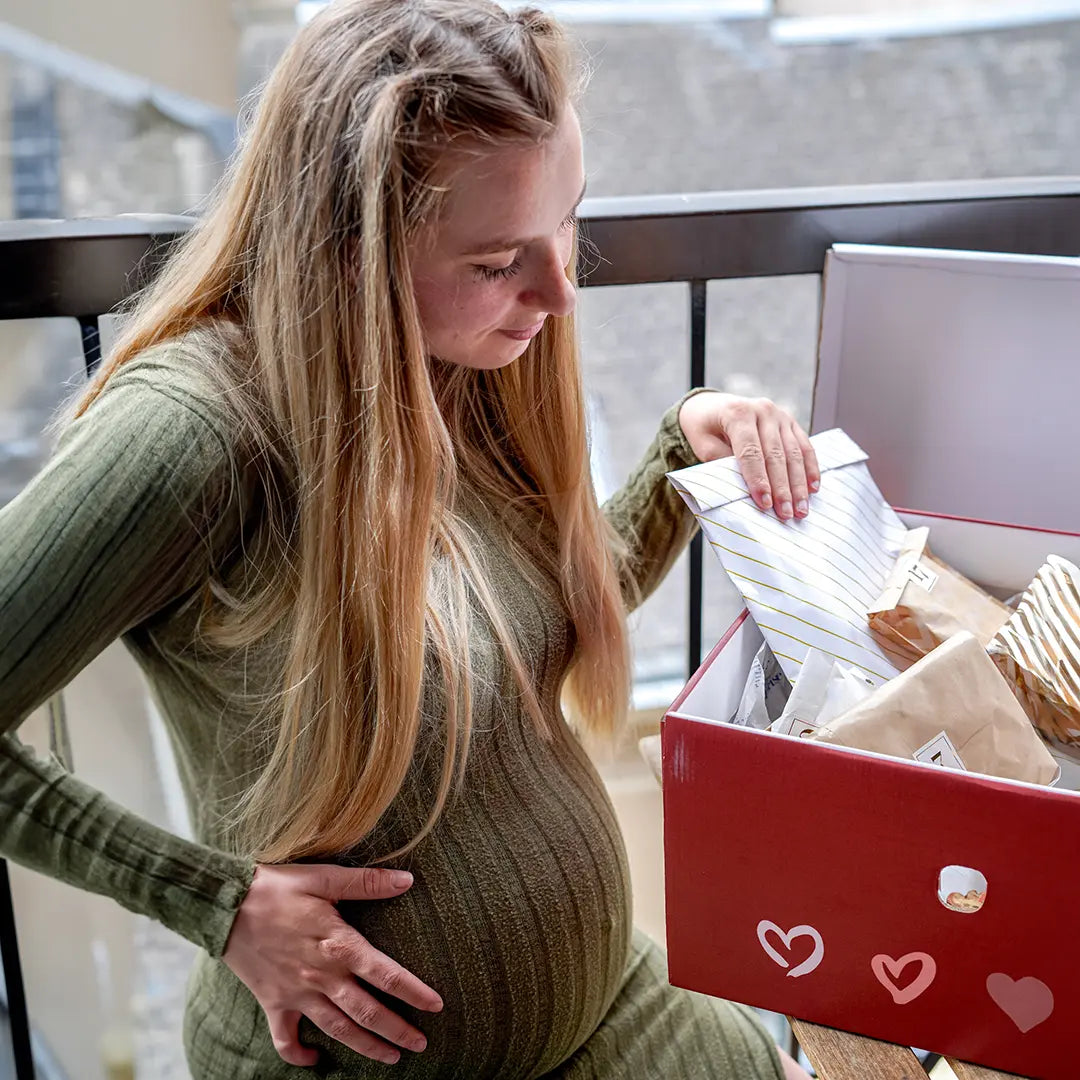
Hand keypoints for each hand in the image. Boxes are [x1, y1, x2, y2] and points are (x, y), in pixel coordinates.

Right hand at [223, 864, 441, 1067]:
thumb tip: (407, 879)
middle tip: (421, 1044)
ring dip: (365, 1047)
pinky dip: (299, 1056)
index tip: (437, 1006)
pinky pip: (286, 1040)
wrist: (225, 904)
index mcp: (339, 945)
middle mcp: (321, 976)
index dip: (414, 992)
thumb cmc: (277, 887)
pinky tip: (315, 1063)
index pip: (386, 975)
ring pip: (337, 1030)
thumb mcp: (325, 877)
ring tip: (391, 1059)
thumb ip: (367, 882)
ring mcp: (296, 994)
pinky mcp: (273, 1003)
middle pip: (367, 1012)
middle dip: (397, 1031)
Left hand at [678, 392, 819, 520]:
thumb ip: (722, 462)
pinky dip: (810, 468)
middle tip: (786, 513)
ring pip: (794, 453)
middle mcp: (763, 410)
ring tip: (800, 509)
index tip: (764, 504)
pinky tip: (813, 488)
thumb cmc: (705, 428)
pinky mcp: (791, 422)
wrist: (712, 406)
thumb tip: (745, 488)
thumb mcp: (703, 444)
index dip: (758, 479)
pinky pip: (805, 447)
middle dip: (782, 488)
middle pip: (776, 455)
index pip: (750, 452)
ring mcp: (780, 415)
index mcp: (738, 413)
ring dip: (799, 484)